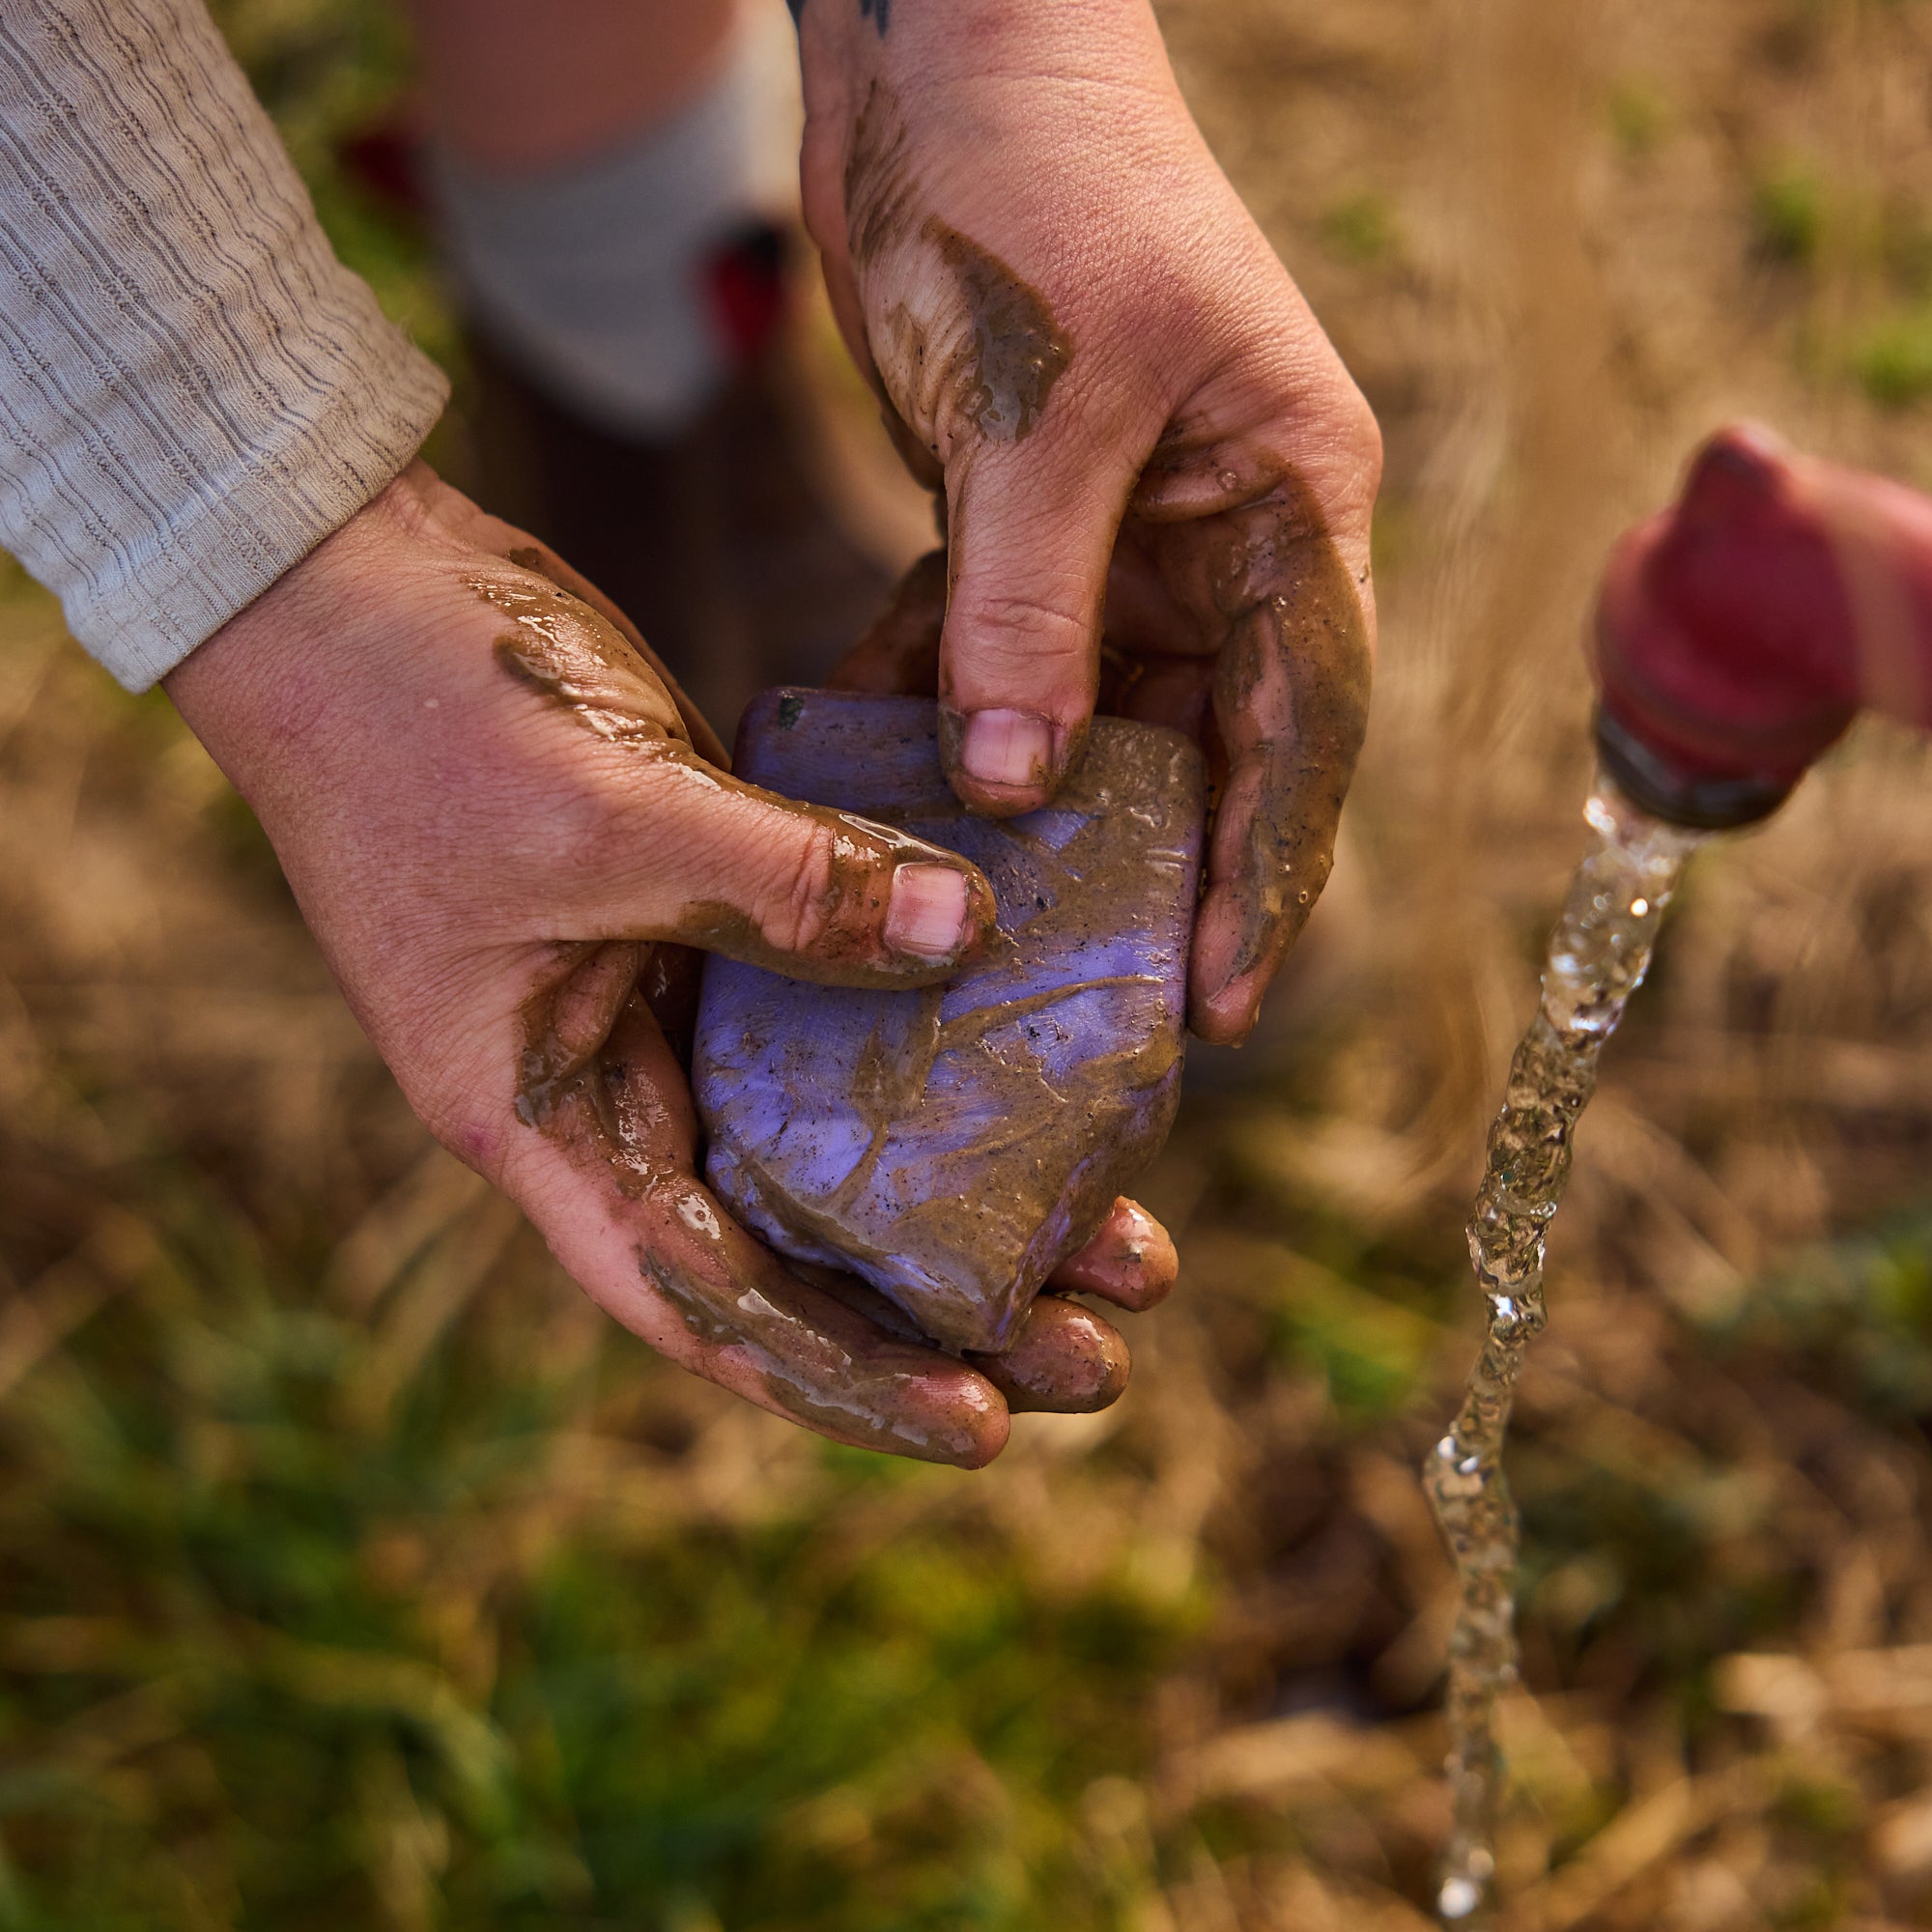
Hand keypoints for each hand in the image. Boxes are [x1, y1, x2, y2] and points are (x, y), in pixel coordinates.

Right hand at [165, 464, 1177, 1465]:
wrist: (344, 578)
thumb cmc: (413, 712)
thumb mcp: (601, 817)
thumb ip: (784, 887)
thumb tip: (969, 937)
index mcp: (541, 1118)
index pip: (699, 1301)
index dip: (835, 1379)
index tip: (980, 1426)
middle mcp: (605, 1088)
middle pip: (787, 1246)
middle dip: (939, 1312)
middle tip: (1101, 1345)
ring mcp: (655, 1002)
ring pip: (826, 1139)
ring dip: (961, 1186)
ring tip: (1116, 1232)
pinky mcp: (703, 916)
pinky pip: (829, 1007)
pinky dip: (923, 1037)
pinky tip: (1039, 1053)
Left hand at [797, 0, 1380, 1042]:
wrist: (937, 47)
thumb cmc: (1031, 181)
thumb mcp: (1040, 407)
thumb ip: (1029, 603)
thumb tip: (1018, 785)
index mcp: (1287, 498)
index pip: (1304, 723)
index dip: (1268, 869)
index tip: (1220, 993)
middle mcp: (1223, 532)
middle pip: (1205, 742)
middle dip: (1153, 869)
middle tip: (1095, 1003)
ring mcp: (1122, 529)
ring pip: (1090, 711)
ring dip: (1031, 807)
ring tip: (976, 930)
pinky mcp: (1022, 518)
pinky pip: (991, 650)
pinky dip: (936, 709)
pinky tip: (873, 779)